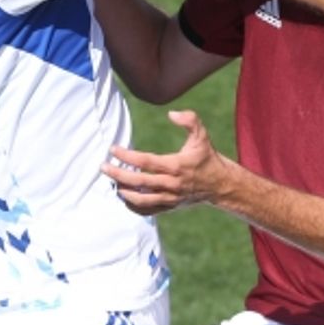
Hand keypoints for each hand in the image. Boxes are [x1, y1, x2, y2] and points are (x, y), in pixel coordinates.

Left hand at [101, 110, 228, 215]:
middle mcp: (172, 184)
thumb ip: (190, 120)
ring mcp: (170, 198)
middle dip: (118, 175)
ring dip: (124, 192)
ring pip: (142, 199)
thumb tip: (171, 113)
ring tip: (112, 183)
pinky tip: (124, 196)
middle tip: (103, 167)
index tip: (113, 149)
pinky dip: (134, 206)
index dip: (127, 156)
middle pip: (139, 182)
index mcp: (176, 166)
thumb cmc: (207, 157)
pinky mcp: (170, 206)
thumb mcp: (202, 136)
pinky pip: (148, 211)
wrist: (220, 185)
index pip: (146, 161)